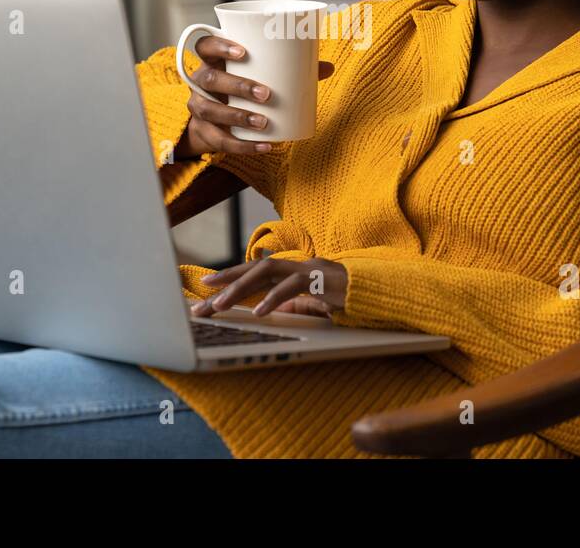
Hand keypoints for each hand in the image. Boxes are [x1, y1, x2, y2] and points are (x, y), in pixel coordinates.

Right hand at [177, 35, 333, 156]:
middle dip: (238, 86)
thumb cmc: (241, 87)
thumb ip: (289, 69)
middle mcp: (200, 82)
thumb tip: (327, 67)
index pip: (205, 46)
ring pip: (210, 110)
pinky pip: (219, 140)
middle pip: (211, 79)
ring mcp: (198, 107)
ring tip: (263, 122)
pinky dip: (243, 145)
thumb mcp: (258, 75)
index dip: (220, 46)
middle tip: (266, 94)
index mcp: (213, 60)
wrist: (214, 121)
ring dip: (238, 116)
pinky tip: (265, 146)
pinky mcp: (203, 132)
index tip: (243, 51)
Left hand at [191, 257, 348, 317]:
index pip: (255, 273)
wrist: (377, 292)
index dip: (230, 278)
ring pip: (266, 272)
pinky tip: (259, 312)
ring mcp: (307, 269)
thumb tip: (272, 310)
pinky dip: (273, 299)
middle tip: (202, 299)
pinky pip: (292, 288)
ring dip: (240, 289)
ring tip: (221, 304)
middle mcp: (295, 265)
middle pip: (253, 270)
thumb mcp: (313, 304)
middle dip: (226, 282)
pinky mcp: (319, 279)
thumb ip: (294, 304)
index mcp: (292, 271)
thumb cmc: (346, 297)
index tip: (206, 288)